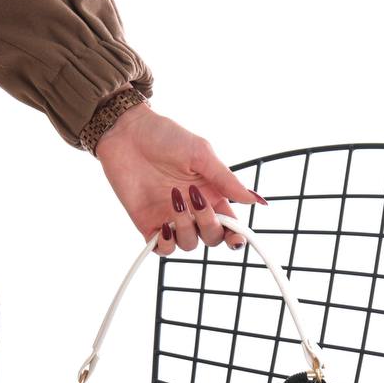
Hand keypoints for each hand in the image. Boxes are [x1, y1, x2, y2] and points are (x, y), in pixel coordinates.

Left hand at [94, 102, 266, 254]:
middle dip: (209, 226)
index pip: (229, 224)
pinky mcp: (148, 223)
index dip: (235, 237)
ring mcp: (171, 217)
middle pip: (212, 237)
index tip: (236, 239)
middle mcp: (193, 209)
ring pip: (188, 244)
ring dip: (186, 227)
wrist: (127, 133)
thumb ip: (227, 180)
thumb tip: (256, 200)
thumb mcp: (201, 154)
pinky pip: (162, 248)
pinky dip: (166, 243)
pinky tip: (164, 225)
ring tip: (175, 199)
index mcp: (211, 193)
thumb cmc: (166, 137)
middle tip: (196, 200)